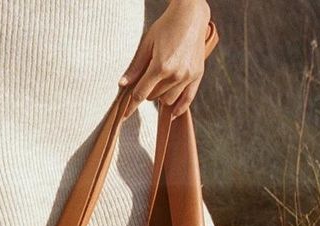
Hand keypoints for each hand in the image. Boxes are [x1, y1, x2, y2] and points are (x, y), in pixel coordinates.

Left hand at [119, 0, 210, 117]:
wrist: (190, 16)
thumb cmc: (166, 27)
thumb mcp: (147, 44)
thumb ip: (136, 67)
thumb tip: (122, 85)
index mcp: (160, 67)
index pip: (141, 94)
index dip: (131, 106)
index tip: (124, 115)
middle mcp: (175, 74)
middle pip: (154, 97)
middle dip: (147, 92)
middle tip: (146, 82)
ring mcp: (188, 76)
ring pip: (168, 100)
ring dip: (161, 96)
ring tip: (159, 84)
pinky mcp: (197, 75)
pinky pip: (188, 99)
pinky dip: (179, 108)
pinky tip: (172, 113)